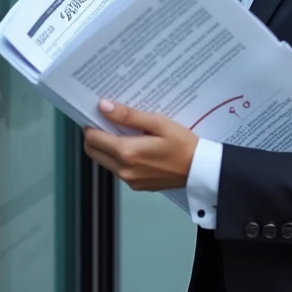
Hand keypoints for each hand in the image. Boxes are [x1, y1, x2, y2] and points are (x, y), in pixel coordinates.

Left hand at [83, 99, 197, 191]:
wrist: (200, 169)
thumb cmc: (183, 144)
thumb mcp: (157, 123)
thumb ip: (128, 115)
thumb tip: (103, 106)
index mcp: (127, 152)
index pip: (92, 138)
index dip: (90, 124)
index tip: (97, 114)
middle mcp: (124, 170)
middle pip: (93, 151)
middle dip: (94, 135)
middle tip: (106, 121)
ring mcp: (130, 180)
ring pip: (104, 161)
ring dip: (105, 146)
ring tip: (123, 131)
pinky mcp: (137, 185)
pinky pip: (117, 169)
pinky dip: (118, 157)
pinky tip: (134, 145)